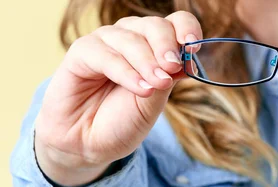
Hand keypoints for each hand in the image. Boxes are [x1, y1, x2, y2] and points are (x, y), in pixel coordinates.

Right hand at [34, 11, 201, 184]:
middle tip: (172, 68)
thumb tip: (188, 59)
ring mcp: (106, 41)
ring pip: (131, 39)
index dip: (187, 28)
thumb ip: (169, 77)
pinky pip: (106, 55)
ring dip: (147, 63)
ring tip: (156, 85)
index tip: (192, 48)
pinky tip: (140, 88)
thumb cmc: (124, 119)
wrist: (91, 143)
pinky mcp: (81, 52)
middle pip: (154, 25)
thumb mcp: (155, 100)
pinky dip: (126, 72)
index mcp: (154, 43)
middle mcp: (131, 36)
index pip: (176, 22)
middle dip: (166, 47)